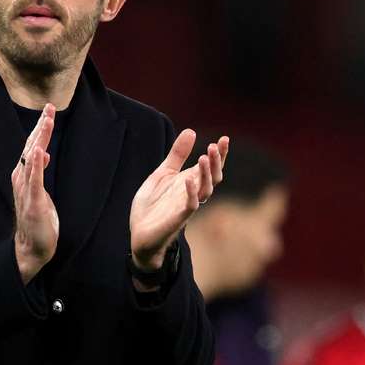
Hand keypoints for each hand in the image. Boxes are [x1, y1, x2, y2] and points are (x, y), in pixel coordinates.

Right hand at [11, 103, 58, 283]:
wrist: (32, 247)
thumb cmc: (37, 219)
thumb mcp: (40, 191)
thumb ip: (39, 172)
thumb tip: (44, 154)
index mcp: (24, 175)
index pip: (32, 146)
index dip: (40, 128)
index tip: (48, 110)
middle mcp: (21, 178)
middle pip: (31, 147)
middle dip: (40, 127)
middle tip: (49, 108)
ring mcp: (26, 190)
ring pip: (32, 159)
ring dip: (39, 139)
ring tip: (46, 122)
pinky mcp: (33, 202)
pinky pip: (35, 181)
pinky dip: (37, 166)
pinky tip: (41, 153)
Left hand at [129, 131, 227, 270]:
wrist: (139, 233)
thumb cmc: (153, 204)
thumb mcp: (163, 173)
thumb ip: (177, 155)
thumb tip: (191, 131)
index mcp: (190, 182)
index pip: (210, 167)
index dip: (219, 154)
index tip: (225, 138)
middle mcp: (192, 193)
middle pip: (213, 178)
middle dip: (216, 162)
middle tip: (215, 146)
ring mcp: (185, 206)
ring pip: (205, 191)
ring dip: (206, 174)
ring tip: (204, 157)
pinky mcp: (176, 218)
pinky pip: (189, 206)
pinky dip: (190, 193)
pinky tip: (187, 179)